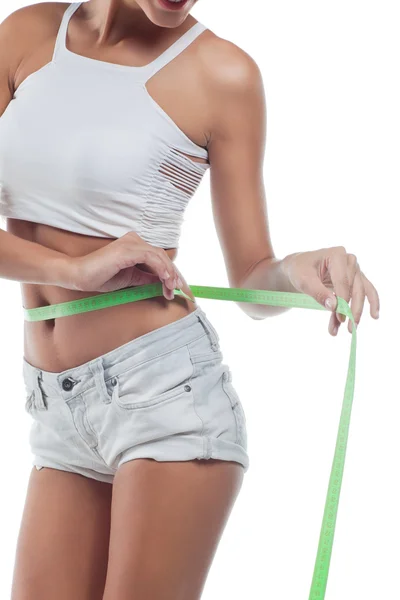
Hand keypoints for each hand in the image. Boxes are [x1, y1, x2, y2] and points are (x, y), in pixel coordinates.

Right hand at [65, 231, 183, 300]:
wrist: (81, 277)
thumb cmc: (101, 277)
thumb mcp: (131, 279)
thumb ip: (146, 277)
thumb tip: (162, 282)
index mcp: (134, 246)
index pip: (158, 257)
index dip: (169, 272)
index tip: (174, 287)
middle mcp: (134, 241)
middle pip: (161, 256)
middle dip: (172, 274)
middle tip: (176, 290)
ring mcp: (131, 243)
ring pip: (159, 256)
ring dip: (168, 273)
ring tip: (171, 288)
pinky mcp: (128, 249)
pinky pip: (151, 257)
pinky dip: (161, 269)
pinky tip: (165, 280)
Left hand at [281, 246, 379, 334]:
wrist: (299, 268)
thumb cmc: (299, 270)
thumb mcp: (303, 280)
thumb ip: (318, 292)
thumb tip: (333, 306)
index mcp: (336, 255)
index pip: (343, 281)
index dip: (343, 301)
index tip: (340, 318)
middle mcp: (349, 260)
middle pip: (356, 287)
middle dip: (353, 309)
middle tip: (349, 327)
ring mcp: (354, 269)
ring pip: (361, 292)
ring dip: (358, 311)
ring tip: (353, 328)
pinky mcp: (355, 278)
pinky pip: (365, 291)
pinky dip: (370, 303)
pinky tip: (374, 315)